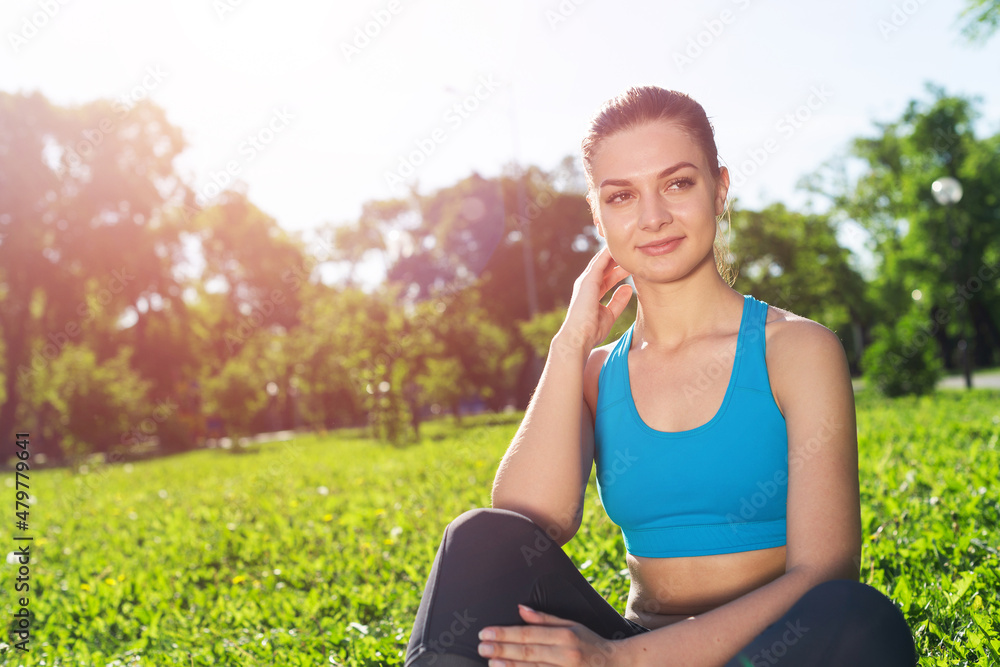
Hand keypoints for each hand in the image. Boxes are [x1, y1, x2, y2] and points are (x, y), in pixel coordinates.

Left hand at [477, 604, 627, 665]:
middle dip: (501, 648)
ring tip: (490, 660)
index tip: (487, 632)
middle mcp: (565, 654)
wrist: (616, 666)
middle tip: (481, 645)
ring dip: (509, 665)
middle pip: (527, 652)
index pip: (528, 634)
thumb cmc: (591, 643)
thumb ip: (544, 619)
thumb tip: (520, 609)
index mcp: (565, 635)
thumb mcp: (571, 625)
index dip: (505, 633)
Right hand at [556, 245, 631, 354]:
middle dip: (616, 260)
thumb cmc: (591, 330)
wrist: (578, 337)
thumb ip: (618, 301)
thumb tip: (628, 288)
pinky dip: (608, 254)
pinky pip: (599, 262)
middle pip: (604, 268)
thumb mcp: (609, 314)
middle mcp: (587, 285)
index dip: (616, 271)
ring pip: (601, 262)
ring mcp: (586, 281)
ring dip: (613, 253)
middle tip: (631, 252)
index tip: (629, 265)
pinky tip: (618, 247)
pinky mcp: (588, 280)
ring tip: (626, 244)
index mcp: (592, 293)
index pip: (606, 278)